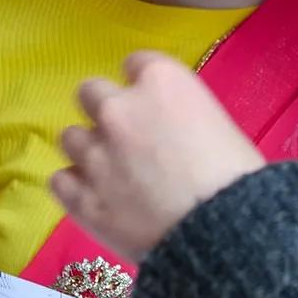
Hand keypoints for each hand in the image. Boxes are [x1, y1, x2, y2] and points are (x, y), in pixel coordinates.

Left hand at [50, 52, 265, 262]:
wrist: (223, 234)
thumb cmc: (237, 178)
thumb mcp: (218, 126)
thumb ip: (181, 117)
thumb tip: (167, 132)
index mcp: (161, 82)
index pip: (135, 63)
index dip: (144, 85)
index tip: (154, 105)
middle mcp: (118, 109)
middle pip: (90, 91)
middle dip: (105, 110)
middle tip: (126, 137)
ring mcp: (95, 154)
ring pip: (69, 137)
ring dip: (88, 149)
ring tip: (110, 173)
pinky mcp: (81, 196)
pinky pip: (59, 180)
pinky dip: (75, 186)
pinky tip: (96, 197)